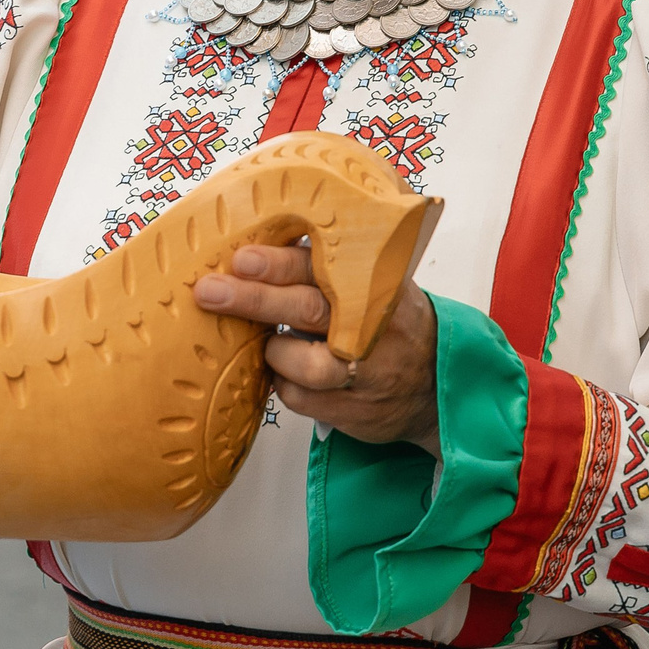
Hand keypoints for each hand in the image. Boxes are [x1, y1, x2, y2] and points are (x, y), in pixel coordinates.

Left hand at [194, 243, 438, 447]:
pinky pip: (297, 397)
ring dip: (275, 351)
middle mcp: (371, 327)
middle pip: (305, 310)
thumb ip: (331, 263)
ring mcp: (363, 372)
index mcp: (374, 284)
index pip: (323, 268)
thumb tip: (258, 238)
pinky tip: (292, 372)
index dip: (280, 263)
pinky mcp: (351, 410)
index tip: (242, 258)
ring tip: (274, 343)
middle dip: (252, 299)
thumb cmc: (392, 323)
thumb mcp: (378, 282)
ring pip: (299, 362)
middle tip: (210, 291)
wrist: (437, 384)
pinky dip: (285, 382)